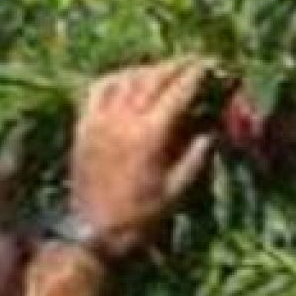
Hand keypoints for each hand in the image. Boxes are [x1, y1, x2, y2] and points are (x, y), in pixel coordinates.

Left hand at [69, 58, 217, 260]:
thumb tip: (210, 132)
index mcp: (150, 135)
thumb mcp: (176, 192)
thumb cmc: (138, 219)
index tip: (212, 64)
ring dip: (149, 68)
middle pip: (154, 77)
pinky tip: (126, 78)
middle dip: (177, 65)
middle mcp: (124, 119)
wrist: (92, 235)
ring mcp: (100, 119)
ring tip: (165, 69)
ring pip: (127, 78)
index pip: (178, 91)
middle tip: (194, 61)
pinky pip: (98, 89)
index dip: (197, 74)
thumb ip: (195, 158)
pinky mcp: (83, 126)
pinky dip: (116, 77)